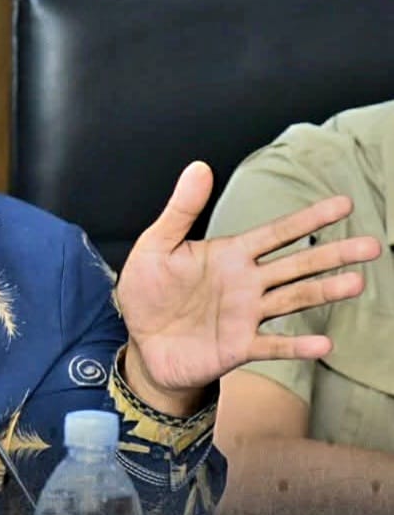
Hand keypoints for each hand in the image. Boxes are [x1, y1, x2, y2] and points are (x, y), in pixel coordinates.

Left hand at [116, 161, 380, 408]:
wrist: (142, 343)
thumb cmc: (147, 292)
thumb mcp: (155, 246)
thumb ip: (180, 210)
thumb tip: (199, 167)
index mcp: (230, 255)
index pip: (277, 232)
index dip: (308, 218)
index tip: (343, 204)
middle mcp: (246, 283)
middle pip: (297, 265)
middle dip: (333, 254)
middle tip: (372, 245)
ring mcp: (246, 316)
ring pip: (294, 300)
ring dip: (325, 291)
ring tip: (357, 282)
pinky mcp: (239, 347)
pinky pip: (273, 346)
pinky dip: (297, 345)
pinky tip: (323, 345)